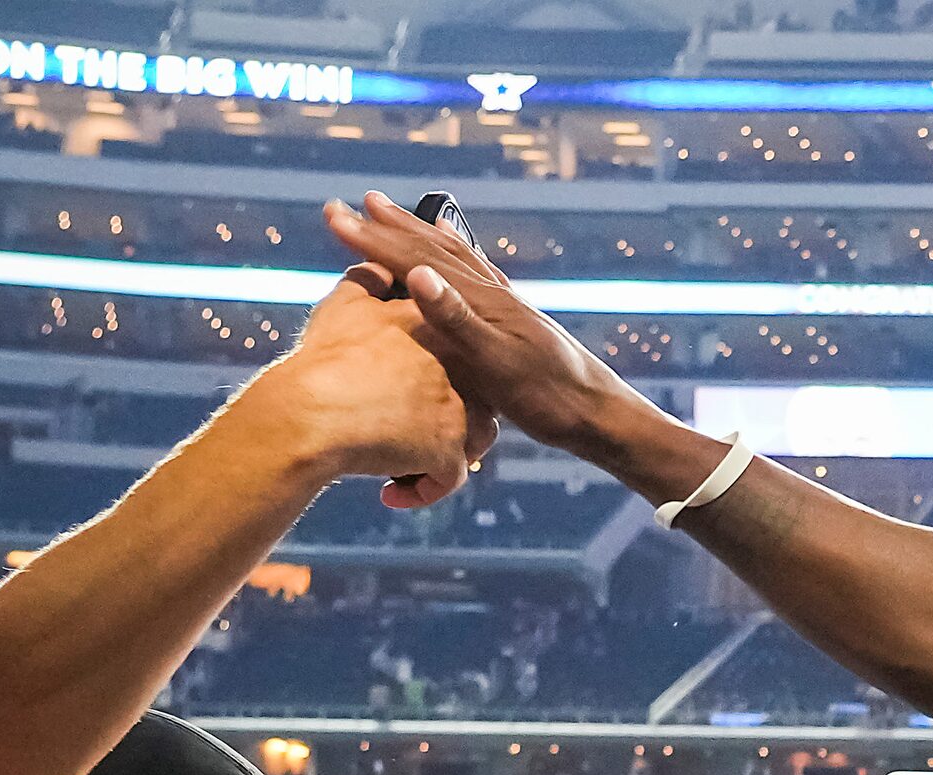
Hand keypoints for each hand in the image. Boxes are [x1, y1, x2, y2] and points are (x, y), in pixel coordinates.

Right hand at [237, 273, 494, 507]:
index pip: (463, 346)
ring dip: (440, 458)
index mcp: (437, 326)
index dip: (447, 375)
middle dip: (448, 421)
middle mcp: (458, 364)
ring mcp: (458, 408)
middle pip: (477, 397)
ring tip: (403, 465)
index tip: (421, 396)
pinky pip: (447, 478)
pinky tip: (390, 494)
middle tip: (408, 435)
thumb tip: (372, 265)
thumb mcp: (343, 306)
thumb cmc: (320, 360)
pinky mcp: (448, 450)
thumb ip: (366, 280)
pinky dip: (421, 490)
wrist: (309, 412)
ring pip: (474, 441)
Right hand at [323, 192, 637, 455]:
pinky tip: (452, 262)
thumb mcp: (496, 364)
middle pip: (435, 248)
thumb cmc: (549, 397)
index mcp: (481, 300)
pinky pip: (474, 275)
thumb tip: (418, 275)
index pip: (416, 259)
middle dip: (392, 226)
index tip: (334, 215)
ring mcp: (505, 304)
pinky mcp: (514, 320)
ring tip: (397, 216)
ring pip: (455, 256)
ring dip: (420, 234)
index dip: (372, 237)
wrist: (598, 414)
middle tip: (359, 201)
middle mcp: (493, 292)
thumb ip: (456, 320)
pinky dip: (453, 258)